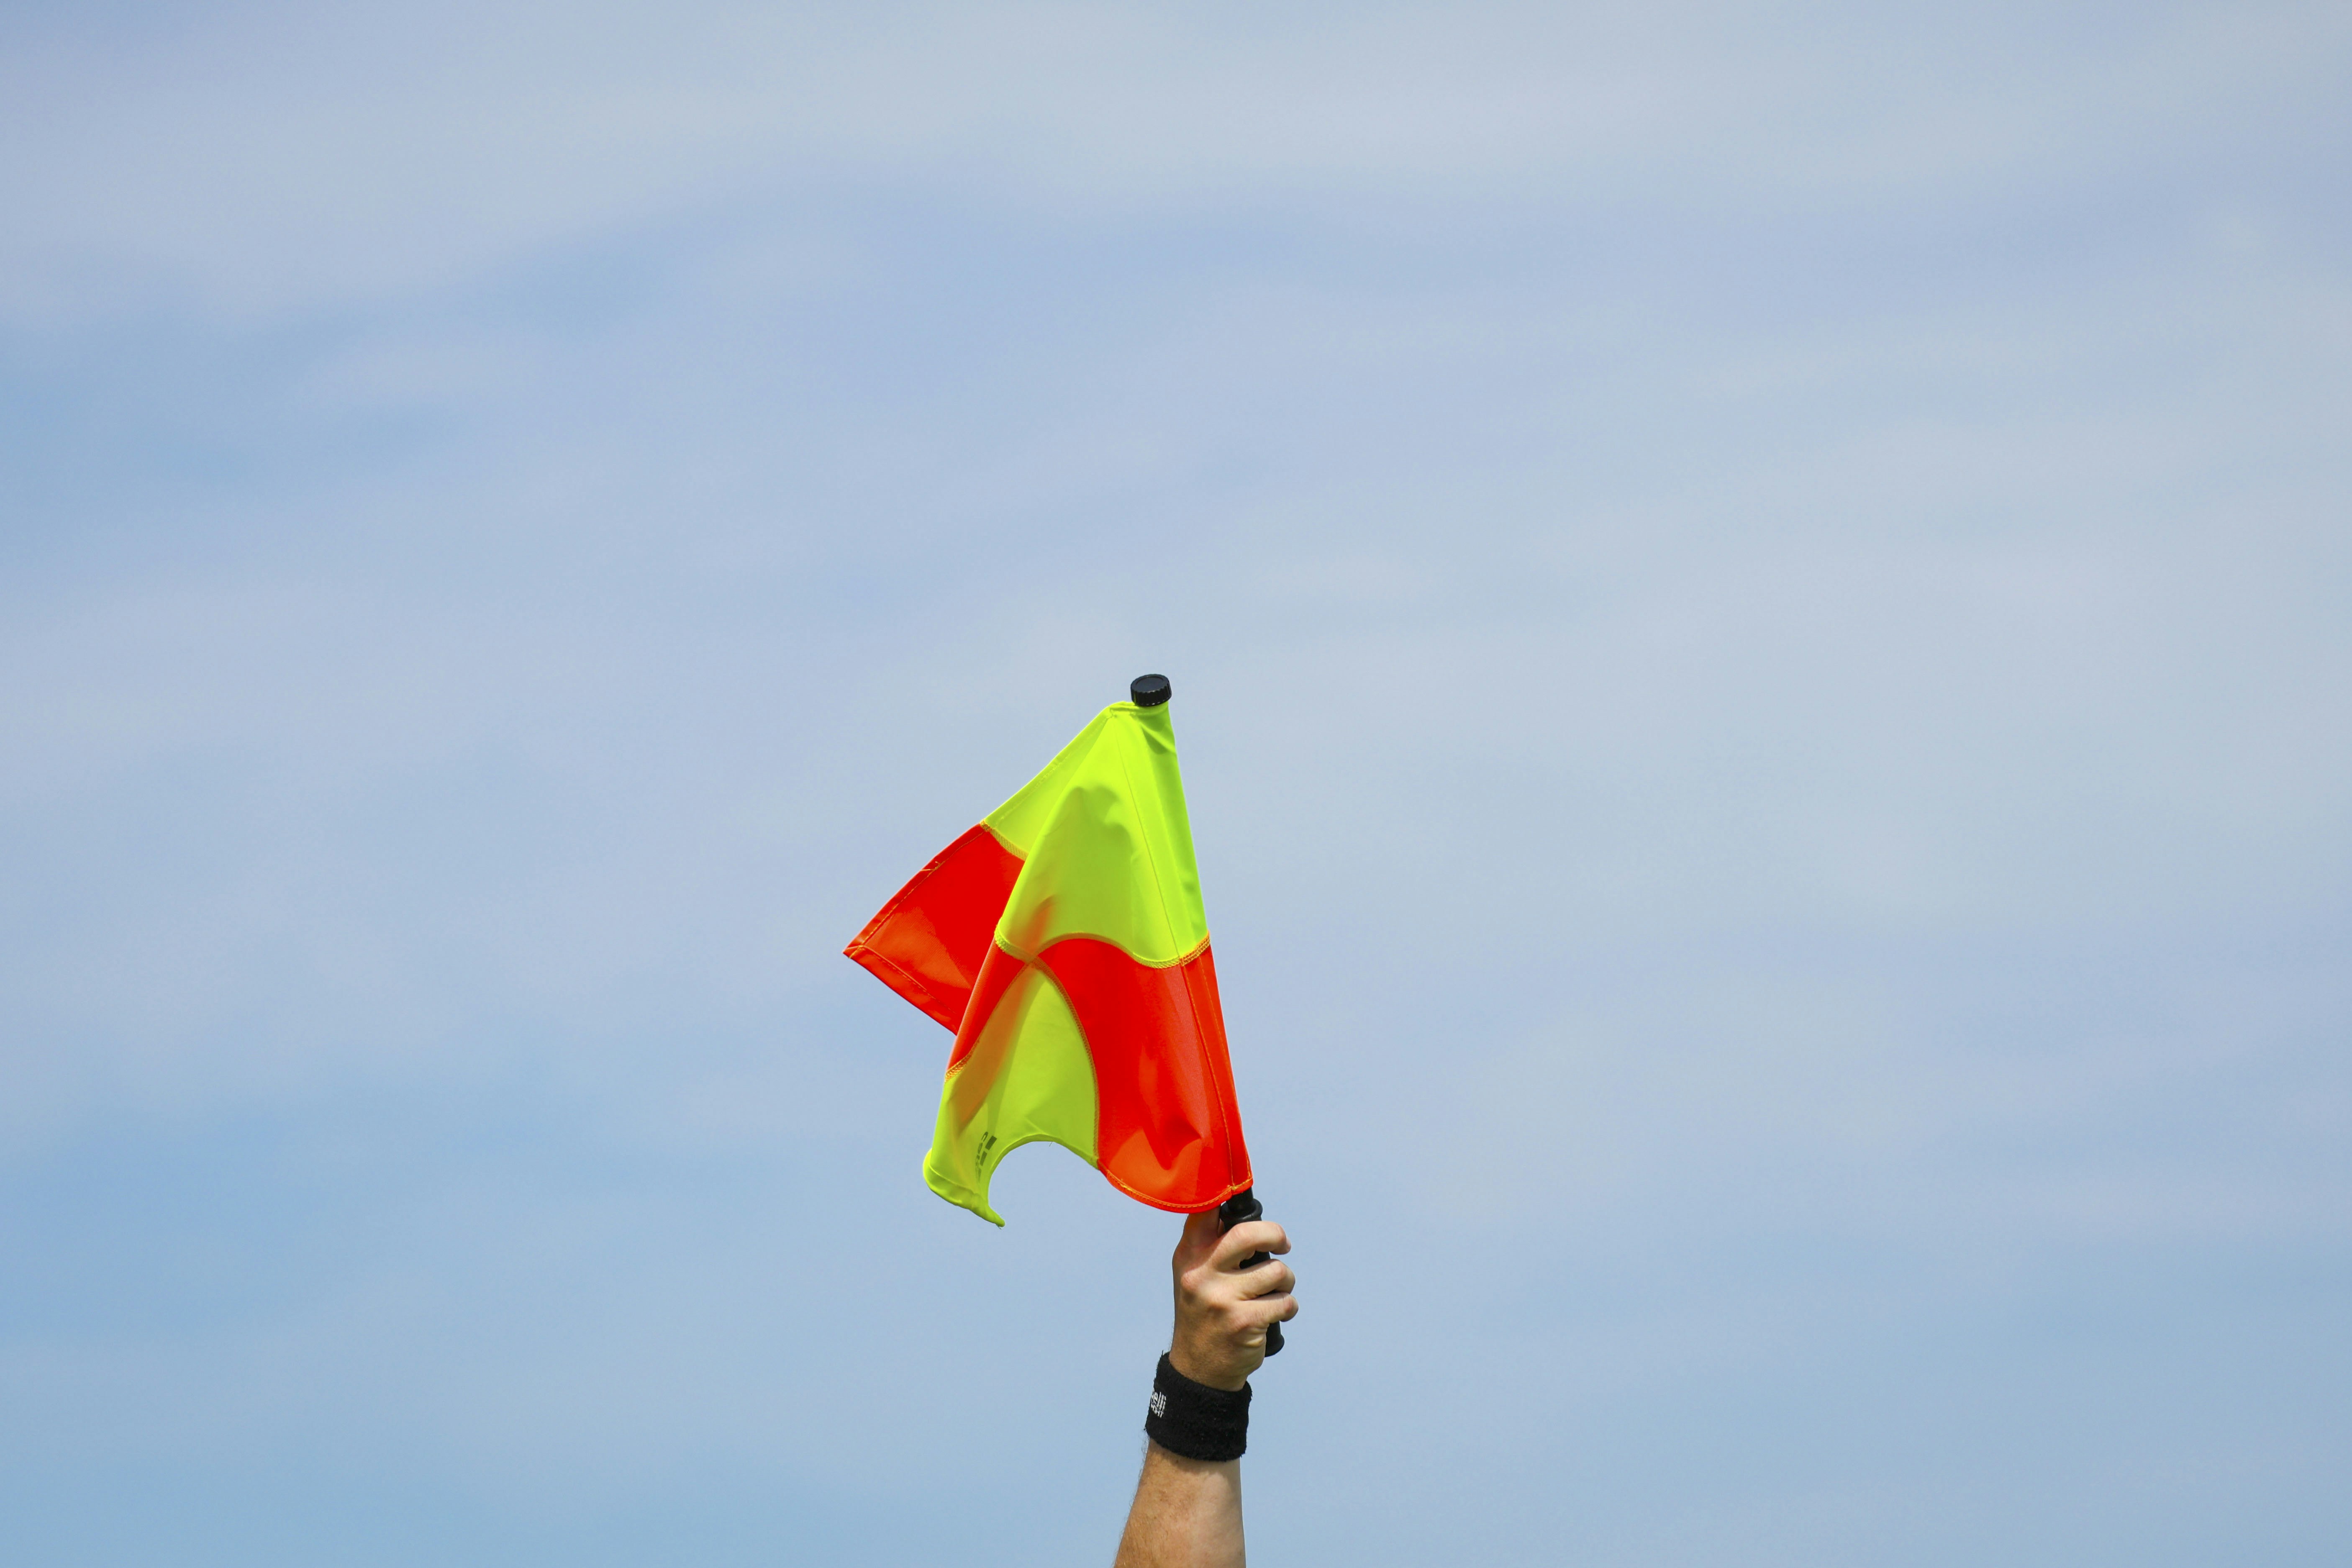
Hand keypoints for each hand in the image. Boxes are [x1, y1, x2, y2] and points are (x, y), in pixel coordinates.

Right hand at [1167, 1207, 1297, 1390]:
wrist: (1199, 1368)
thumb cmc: (1205, 1312)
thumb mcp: (1194, 1274)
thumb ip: (1211, 1243)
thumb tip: (1246, 1210)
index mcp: (1189, 1255)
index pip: (1205, 1211)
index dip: (1227, 1193)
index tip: (1244, 1190)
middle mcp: (1201, 1272)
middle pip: (1249, 1233)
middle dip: (1276, 1236)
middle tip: (1283, 1246)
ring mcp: (1222, 1298)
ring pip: (1277, 1272)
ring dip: (1285, 1283)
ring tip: (1273, 1294)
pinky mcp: (1243, 1321)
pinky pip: (1285, 1302)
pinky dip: (1287, 1308)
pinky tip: (1273, 1317)